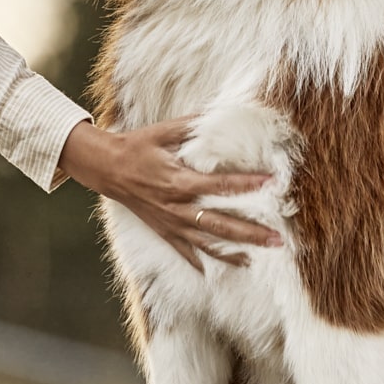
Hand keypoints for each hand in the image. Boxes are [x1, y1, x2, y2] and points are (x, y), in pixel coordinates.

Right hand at [58, 119, 282, 270]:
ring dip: (234, 252)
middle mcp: (178, 207)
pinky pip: (186, 251)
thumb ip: (193, 125)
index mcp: (180, 181)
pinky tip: (220, 271)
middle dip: (250, 233)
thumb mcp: (164, 131)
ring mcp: (171, 223)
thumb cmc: (137, 146)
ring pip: (208, 243)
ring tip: (258, 259)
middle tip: (277, 240)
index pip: (221, 185)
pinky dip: (203, 262)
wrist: (106, 168)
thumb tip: (219, 113)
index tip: (272, 183)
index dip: (248, 184)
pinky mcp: (164, 231)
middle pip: (221, 224)